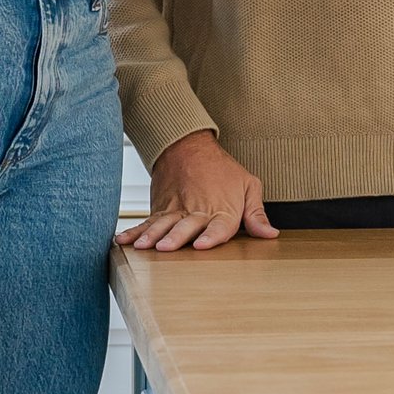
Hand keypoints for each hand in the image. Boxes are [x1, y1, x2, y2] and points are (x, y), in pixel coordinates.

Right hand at [124, 132, 275, 253]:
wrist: (188, 146)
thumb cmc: (221, 169)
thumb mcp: (248, 186)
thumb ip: (256, 214)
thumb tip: (270, 234)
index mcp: (222, 210)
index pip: (218, 226)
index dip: (211, 236)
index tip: (202, 245)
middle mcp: (197, 212)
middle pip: (186, 227)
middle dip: (176, 237)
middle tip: (166, 247)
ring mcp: (176, 211)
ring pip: (163, 225)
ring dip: (152, 236)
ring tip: (142, 246)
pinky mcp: (160, 209)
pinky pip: (147, 222)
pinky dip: (134, 231)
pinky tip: (123, 241)